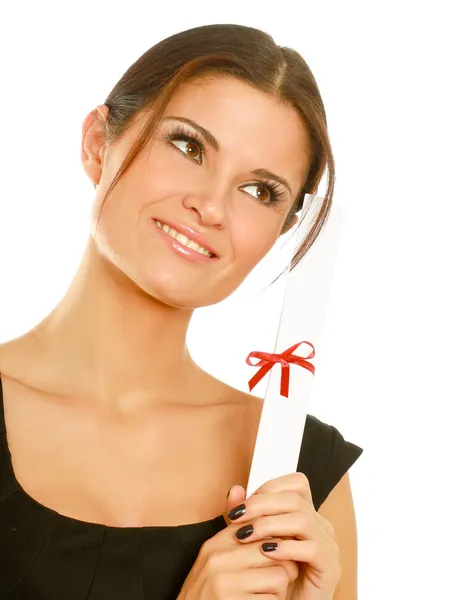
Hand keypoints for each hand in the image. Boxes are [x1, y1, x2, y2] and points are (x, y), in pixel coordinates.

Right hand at [176, 484, 298, 598]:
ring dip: (279, 590)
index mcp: (215, 545)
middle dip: (282, 566)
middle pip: (274, 550)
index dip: (275, 542)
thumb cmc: (211, 594)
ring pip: (279, 576)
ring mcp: (224, 584)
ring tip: (265, 594)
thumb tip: (238, 487)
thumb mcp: (217, 557)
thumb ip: (233, 527)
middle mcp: (217, 559)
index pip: (259, 527)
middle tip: (274, 579)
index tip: (276, 556)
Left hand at [226, 473, 340, 599]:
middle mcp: (320, 525)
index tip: (243, 505)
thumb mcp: (252, 541)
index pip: (295, 484)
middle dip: (260, 504)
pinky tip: (266, 552)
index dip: (268, 488)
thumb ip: (245, 516)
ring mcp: (328, 545)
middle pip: (294, 498)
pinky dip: (286, 548)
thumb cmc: (269, 574)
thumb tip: (234, 490)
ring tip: (246, 535)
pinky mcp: (331, 568)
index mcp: (305, 514)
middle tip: (236, 517)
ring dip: (269, 524)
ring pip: (303, 520)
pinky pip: (312, 549)